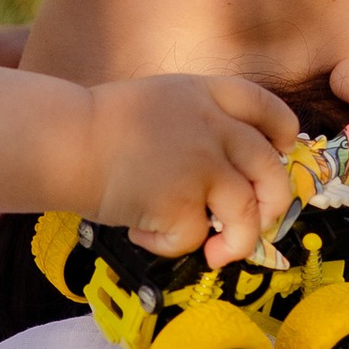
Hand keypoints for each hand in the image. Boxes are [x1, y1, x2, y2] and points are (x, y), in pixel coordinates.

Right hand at [85, 72, 300, 263]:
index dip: (283, 132)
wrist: (64, 142)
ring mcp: (201, 165)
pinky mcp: (181, 202)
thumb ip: (198, 121)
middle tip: (257, 222)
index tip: (282, 151)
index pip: (266, 107)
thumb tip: (230, 169)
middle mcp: (213, 127)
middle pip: (271, 168)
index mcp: (206, 95)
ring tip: (216, 253)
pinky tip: (141, 234)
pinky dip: (169, 245)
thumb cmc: (98, 127)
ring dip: (238, 242)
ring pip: (247, 212)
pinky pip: (193, 237)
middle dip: (273, 203)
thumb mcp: (160, 101)